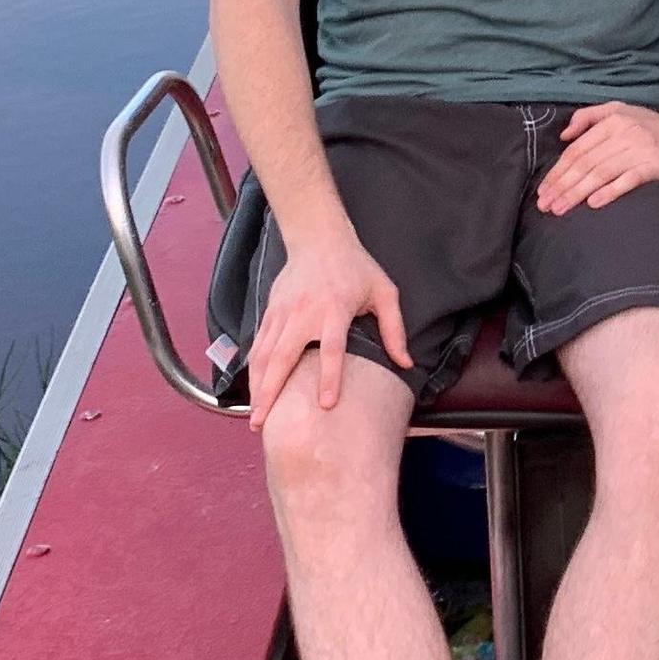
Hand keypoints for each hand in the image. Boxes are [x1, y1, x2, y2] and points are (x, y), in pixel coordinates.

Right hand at [249, 228, 406, 414]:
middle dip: (271, 392)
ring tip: (255, 416)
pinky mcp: (270, 312)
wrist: (318, 238)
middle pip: (283, 357)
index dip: (329, 377)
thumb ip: (395, 328)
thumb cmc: (355, 267)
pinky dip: (253, 370)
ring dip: (257, 386)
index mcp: (335, 309)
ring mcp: (283, 313)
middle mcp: (304, 313)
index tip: (325, 404)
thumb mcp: (384, 291)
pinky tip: (253, 390)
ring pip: (264, 355)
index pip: (331, 348)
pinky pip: (258, 345)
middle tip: (263, 422)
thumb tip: (405, 363)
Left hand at [537, 101, 658, 213]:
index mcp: (612, 122)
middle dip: (562, 186)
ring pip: (601, 173)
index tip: (543, 191)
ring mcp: (639, 150)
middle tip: (545, 205)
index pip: (577, 150)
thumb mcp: (619, 110)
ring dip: (578, 192)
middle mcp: (623, 135)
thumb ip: (589, 117)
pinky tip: (593, 203)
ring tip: (561, 208)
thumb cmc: (650, 125)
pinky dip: (609, 191)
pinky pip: (628, 180)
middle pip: (585, 163)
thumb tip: (564, 136)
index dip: (557, 171)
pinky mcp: (655, 166)